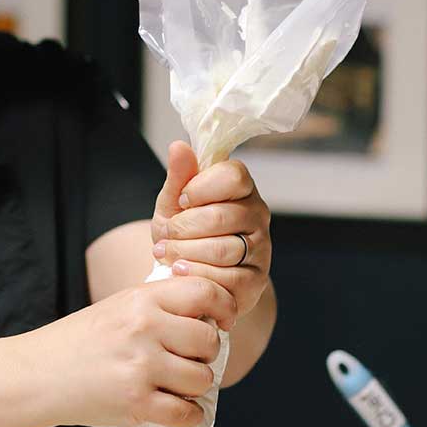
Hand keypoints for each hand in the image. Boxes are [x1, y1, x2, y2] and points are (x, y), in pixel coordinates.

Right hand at [34, 276, 236, 426]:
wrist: (36, 375)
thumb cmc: (79, 342)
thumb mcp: (118, 307)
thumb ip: (159, 305)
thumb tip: (210, 315)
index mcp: (142, 299)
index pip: (205, 293)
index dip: (223, 308)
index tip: (221, 322)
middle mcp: (144, 327)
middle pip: (209, 340)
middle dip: (205, 355)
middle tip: (186, 360)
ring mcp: (141, 365)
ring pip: (203, 378)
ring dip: (195, 387)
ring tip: (173, 384)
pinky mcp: (137, 401)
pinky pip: (187, 412)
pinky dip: (188, 415)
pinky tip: (176, 409)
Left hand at [151, 141, 271, 319]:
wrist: (191, 270)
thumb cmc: (186, 231)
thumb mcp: (175, 202)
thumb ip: (179, 176)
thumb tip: (178, 146)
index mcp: (242, 187)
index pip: (233, 176)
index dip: (200, 188)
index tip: (181, 200)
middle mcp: (258, 214)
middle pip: (221, 216)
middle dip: (183, 227)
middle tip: (165, 235)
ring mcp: (261, 248)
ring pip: (222, 249)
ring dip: (184, 252)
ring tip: (165, 253)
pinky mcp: (256, 280)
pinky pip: (227, 278)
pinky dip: (196, 274)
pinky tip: (178, 270)